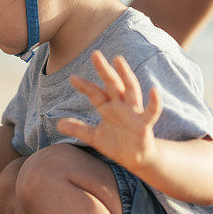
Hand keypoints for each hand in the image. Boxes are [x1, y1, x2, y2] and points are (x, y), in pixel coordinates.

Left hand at [56, 51, 161, 170]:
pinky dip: (154, 102)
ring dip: (125, 75)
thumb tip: (58, 124)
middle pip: (112, 84)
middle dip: (104, 70)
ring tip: (118, 60)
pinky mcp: (144, 124)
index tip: (72, 78)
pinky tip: (154, 90)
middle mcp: (121, 105)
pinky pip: (151, 111)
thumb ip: (78, 129)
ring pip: (131, 90)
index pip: (95, 93)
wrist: (134, 159)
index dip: (84, 86)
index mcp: (108, 107)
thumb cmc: (116, 143)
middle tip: (95, 54)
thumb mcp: (94, 136)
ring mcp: (133, 112)